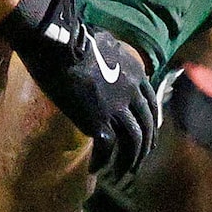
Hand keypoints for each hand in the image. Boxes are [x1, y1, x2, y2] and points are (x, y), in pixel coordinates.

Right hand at [0, 0, 157, 173]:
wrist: (59, 46)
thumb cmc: (75, 38)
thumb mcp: (105, 42)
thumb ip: (113, 53)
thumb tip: (108, 49)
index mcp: (136, 74)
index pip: (152, 104)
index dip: (151, 123)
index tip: (148, 135)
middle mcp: (132, 93)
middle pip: (146, 127)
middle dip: (145, 147)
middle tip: (139, 160)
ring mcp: (117, 109)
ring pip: (132, 143)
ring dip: (129, 161)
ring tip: (122, 173)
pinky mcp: (98, 122)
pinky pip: (108, 149)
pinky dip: (104, 162)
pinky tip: (97, 169)